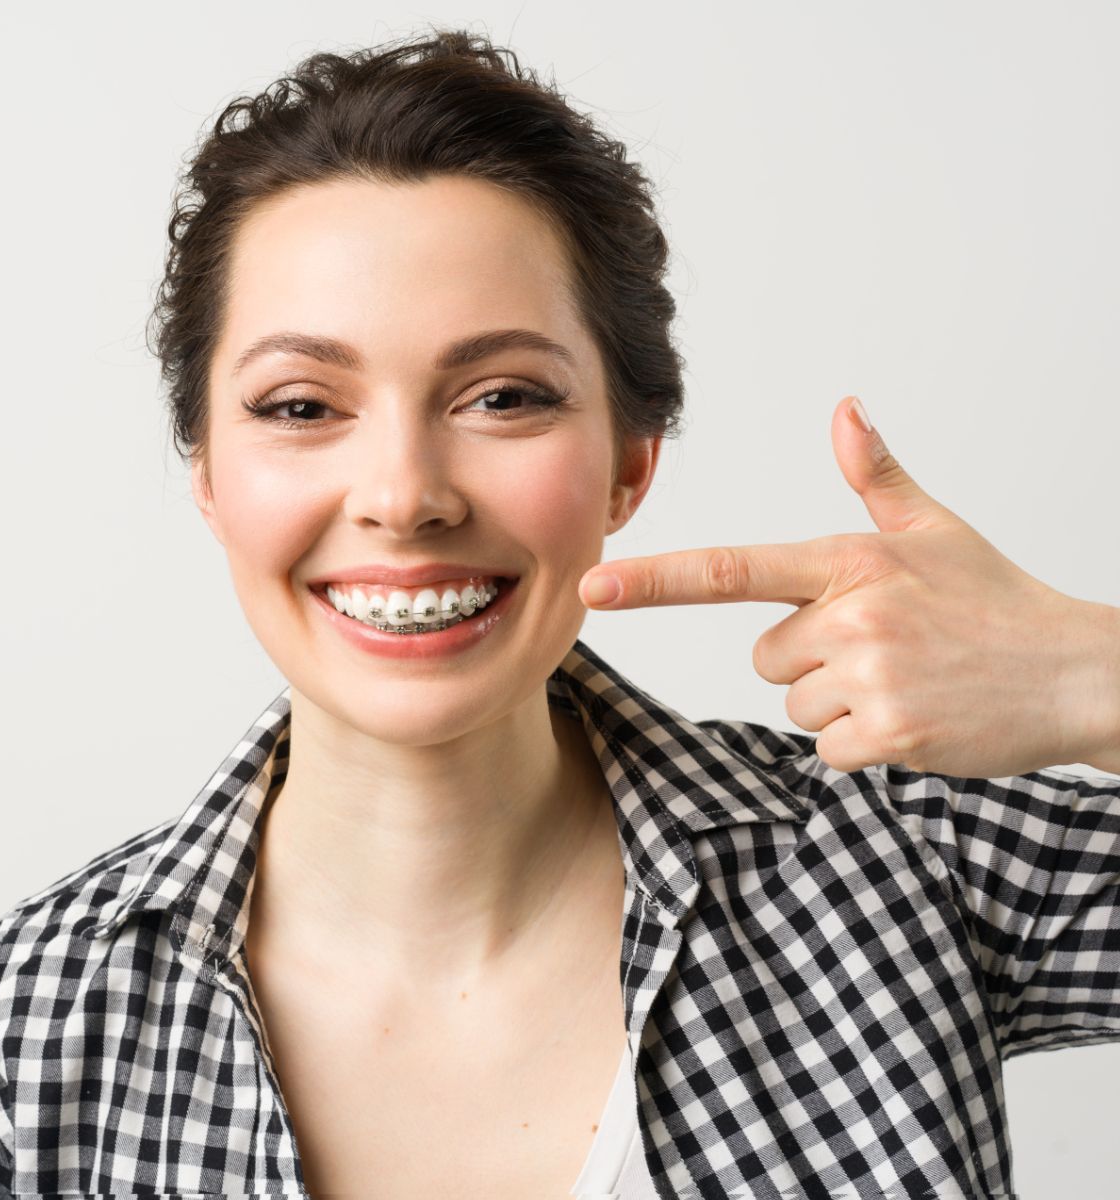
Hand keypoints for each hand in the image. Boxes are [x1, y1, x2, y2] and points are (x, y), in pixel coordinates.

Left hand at [578, 396, 1115, 777]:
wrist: (1078, 673)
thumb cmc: (997, 601)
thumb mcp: (936, 528)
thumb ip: (877, 475)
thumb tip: (845, 409)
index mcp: (849, 560)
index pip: (731, 571)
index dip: (656, 581)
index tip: (594, 589)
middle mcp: (851, 615)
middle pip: (766, 656)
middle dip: (810, 659)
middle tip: (883, 650)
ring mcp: (871, 676)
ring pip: (795, 702)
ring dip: (838, 702)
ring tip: (905, 681)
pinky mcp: (890, 734)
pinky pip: (828, 747)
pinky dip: (863, 743)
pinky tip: (914, 717)